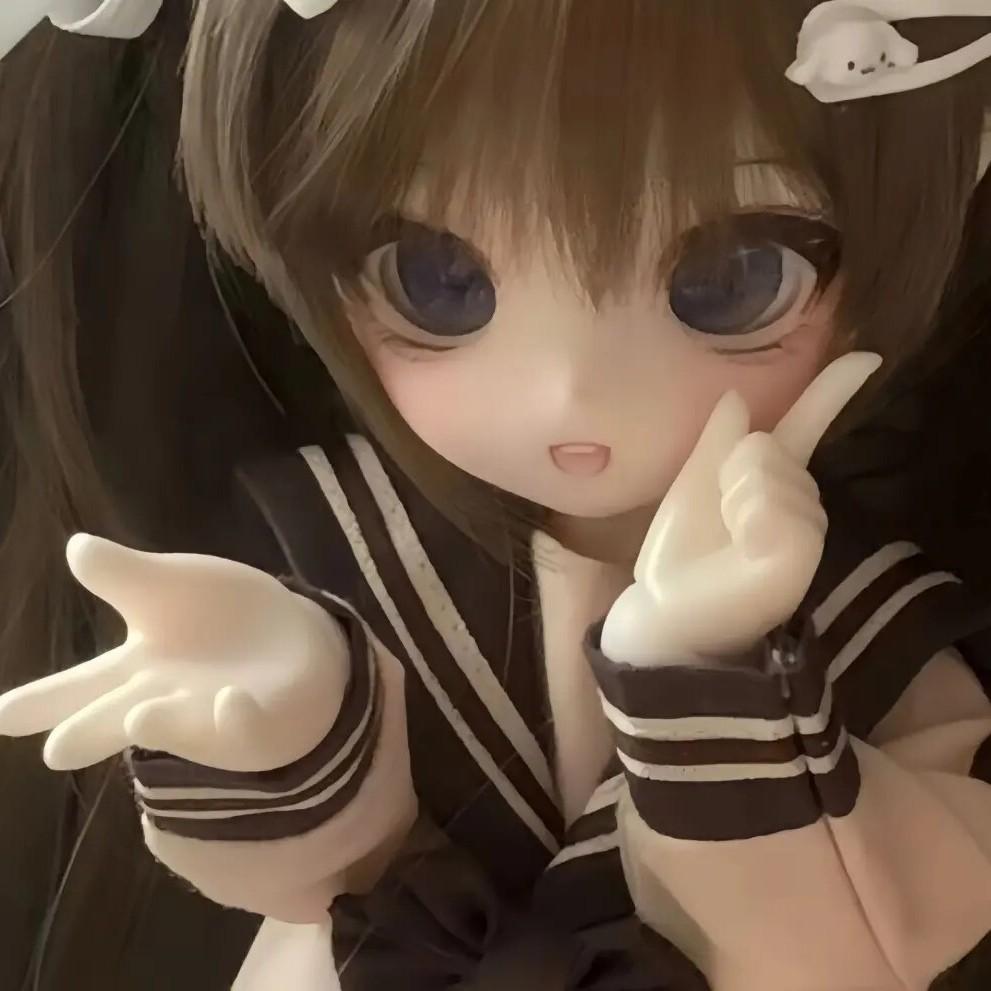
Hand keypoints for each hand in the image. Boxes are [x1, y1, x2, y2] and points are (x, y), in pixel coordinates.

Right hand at [0, 536, 348, 770]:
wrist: (295, 641)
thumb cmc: (216, 618)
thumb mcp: (169, 587)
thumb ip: (124, 575)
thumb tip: (75, 547)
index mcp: (135, 669)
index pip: (80, 685)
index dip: (40, 702)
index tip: (0, 717)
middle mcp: (166, 701)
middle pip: (119, 717)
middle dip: (89, 730)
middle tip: (56, 749)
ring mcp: (213, 716)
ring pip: (182, 726)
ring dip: (162, 723)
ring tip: (138, 718)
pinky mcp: (260, 720)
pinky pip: (247, 722)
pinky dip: (236, 715)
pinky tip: (230, 701)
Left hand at [601, 352, 881, 666]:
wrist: (660, 608)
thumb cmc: (678, 551)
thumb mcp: (693, 484)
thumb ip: (717, 440)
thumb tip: (737, 396)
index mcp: (770, 481)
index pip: (806, 425)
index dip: (831, 391)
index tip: (866, 358)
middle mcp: (798, 504)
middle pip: (769, 446)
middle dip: (729, 472)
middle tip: (717, 518)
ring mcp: (804, 532)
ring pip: (771, 472)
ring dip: (734, 499)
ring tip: (726, 539)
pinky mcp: (798, 557)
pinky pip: (773, 505)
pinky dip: (746, 518)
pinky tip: (741, 549)